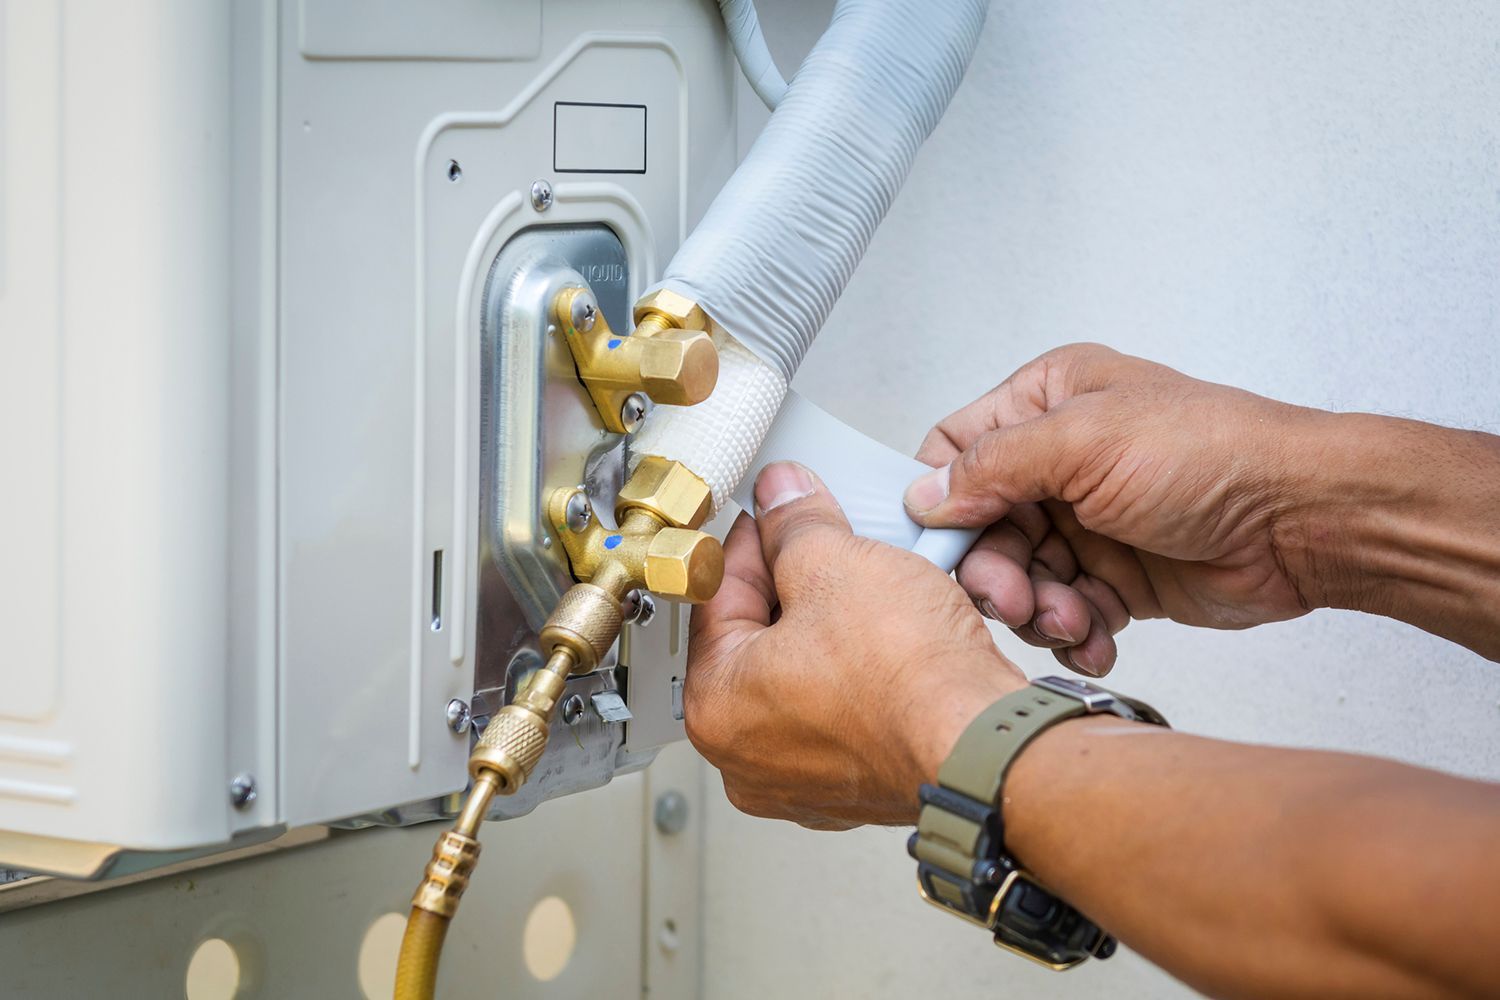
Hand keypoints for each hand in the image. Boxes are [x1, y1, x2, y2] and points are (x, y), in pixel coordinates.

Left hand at [686, 462, 1024, 828]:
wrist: (988, 743)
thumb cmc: (910, 681)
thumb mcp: (837, 563)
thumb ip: (796, 524)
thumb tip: (782, 499)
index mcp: (716, 707)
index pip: (715, 596)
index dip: (751, 540)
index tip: (776, 516)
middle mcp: (748, 758)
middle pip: (756, 639)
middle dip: (793, 583)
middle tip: (826, 543)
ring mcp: (803, 781)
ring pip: (803, 675)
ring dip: (830, 625)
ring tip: (866, 586)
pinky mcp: (856, 787)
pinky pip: (843, 710)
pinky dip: (860, 672)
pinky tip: (890, 637)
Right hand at [905, 343, 1331, 676]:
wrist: (1302, 521)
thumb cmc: (1213, 455)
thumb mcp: (1084, 442)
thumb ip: (992, 465)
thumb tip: (924, 496)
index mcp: (1046, 403)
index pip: (955, 450)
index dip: (939, 502)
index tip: (943, 547)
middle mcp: (1059, 461)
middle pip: (982, 528)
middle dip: (995, 572)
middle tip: (1015, 601)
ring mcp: (1087, 521)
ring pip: (1021, 577)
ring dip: (1038, 609)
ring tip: (1074, 621)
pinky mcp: (1116, 576)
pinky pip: (1066, 611)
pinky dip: (1075, 632)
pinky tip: (1098, 638)